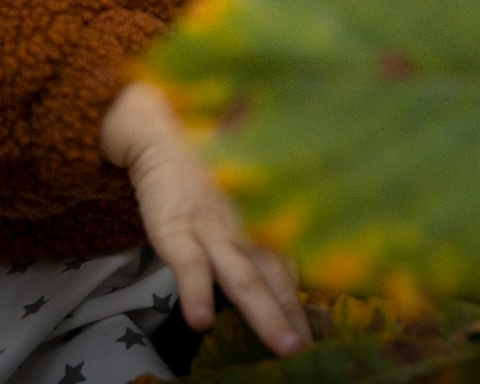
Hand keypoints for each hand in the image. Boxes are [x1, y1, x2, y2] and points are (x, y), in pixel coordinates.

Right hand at [100, 81, 310, 353]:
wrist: (164, 129)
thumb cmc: (206, 167)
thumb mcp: (241, 194)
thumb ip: (262, 226)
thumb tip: (290, 264)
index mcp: (262, 223)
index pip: (289, 270)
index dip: (301, 305)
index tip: (316, 337)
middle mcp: (246, 229)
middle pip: (274, 280)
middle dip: (291, 317)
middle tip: (308, 350)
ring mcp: (213, 230)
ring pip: (243, 278)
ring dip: (263, 313)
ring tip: (280, 346)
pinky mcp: (176, 228)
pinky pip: (188, 265)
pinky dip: (195, 292)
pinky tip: (200, 321)